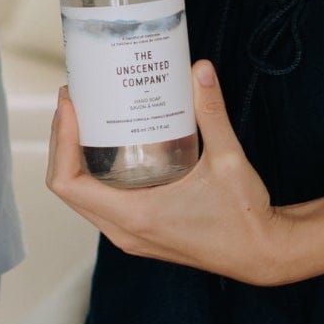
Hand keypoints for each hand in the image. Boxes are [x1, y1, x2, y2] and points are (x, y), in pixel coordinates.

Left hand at [46, 61, 301, 285]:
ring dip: (75, 158)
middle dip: (63, 141)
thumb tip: (200, 69)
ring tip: (88, 117)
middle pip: (68, 187)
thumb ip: (212, 112)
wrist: (262, 254)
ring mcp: (130, 237)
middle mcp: (124, 231)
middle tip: (76, 101)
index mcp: (135, 216)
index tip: (71, 105)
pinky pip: (99, 205)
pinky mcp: (140, 234)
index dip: (60, 141)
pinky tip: (111, 146)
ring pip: (82, 198)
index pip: (69, 182)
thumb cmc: (245, 215)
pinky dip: (93, 175)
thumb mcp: (228, 159)